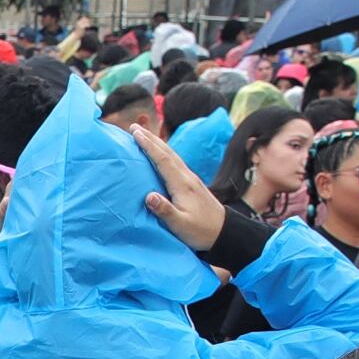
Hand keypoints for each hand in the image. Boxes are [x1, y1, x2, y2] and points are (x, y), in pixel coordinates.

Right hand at [131, 124, 225, 250]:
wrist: (224, 232)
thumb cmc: (200, 231)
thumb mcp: (181, 225)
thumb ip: (165, 211)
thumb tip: (148, 196)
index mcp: (182, 185)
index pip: (163, 160)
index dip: (149, 146)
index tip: (135, 133)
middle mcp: (187, 177)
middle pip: (167, 153)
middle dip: (150, 139)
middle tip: (133, 127)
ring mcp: (190, 179)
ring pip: (172, 156)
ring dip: (157, 143)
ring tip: (143, 135)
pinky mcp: (191, 184)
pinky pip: (175, 163)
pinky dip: (164, 154)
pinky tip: (160, 154)